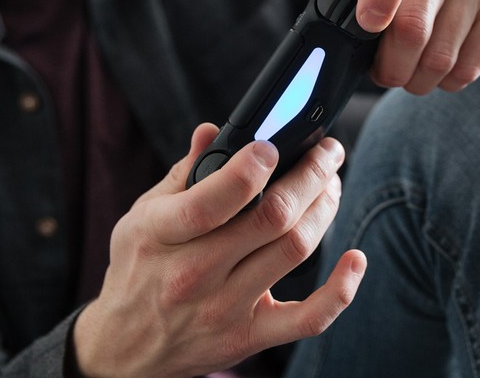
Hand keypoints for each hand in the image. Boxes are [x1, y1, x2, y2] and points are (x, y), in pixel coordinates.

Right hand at [71, 124, 365, 377]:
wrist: (124, 349)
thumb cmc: (139, 269)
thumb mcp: (142, 216)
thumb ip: (183, 173)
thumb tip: (212, 131)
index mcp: (160, 235)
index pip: (213, 200)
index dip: (251, 168)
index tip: (273, 145)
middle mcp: (194, 274)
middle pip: (271, 218)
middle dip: (310, 175)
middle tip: (327, 152)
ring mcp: (225, 308)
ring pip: (294, 250)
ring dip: (325, 209)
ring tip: (331, 184)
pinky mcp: (250, 337)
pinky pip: (309, 318)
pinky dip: (341, 289)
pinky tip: (355, 258)